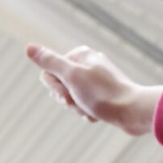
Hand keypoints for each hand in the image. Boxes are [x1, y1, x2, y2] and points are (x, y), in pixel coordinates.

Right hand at [26, 44, 161, 135]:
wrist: (132, 112)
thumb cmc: (103, 94)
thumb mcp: (72, 76)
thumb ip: (49, 62)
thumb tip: (29, 47)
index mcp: (79, 54)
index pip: (49, 73)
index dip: (56, 88)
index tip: (70, 92)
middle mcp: (87, 64)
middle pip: (58, 86)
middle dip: (67, 100)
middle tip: (82, 102)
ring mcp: (95, 80)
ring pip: (70, 98)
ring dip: (77, 108)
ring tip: (92, 109)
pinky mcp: (102, 94)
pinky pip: (83, 105)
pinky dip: (87, 112)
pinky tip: (98, 114)